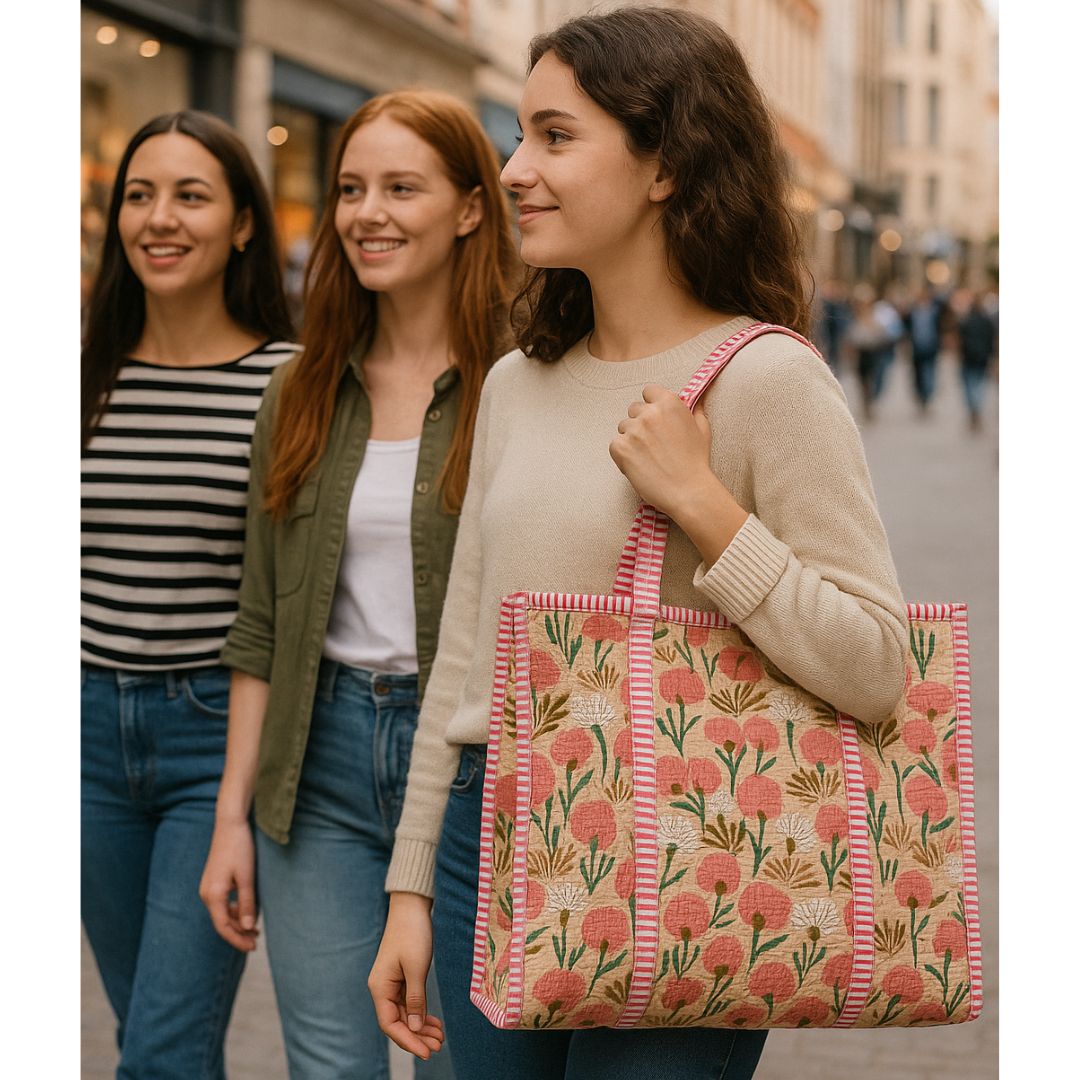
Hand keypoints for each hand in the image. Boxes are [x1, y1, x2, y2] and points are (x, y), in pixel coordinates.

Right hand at [199, 819, 258, 951]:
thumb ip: (248, 902)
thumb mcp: (247, 876)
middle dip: (239, 933)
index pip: (224, 927)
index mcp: (213, 895)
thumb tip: (249, 927)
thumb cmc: (240, 848)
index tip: (252, 947)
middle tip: (256, 941)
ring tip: (255, 929)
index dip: (238, 940)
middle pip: (222, 922)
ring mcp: (208, 887)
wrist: (230, 824)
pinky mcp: (213, 881)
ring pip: (222, 913)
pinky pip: (222, 903)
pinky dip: (234, 910)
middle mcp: (206, 894)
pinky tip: (247, 911)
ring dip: (237, 922)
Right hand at [368, 892, 445, 1060]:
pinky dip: (422, 1013)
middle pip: (398, 1022)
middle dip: (418, 1036)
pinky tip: (435, 1022)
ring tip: (440, 1037)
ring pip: (406, 1014)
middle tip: (439, 1046)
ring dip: (421, 1027)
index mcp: (380, 988)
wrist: (411, 907)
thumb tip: (416, 1028)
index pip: (390, 1024)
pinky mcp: (402, 978)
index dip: (408, 1041)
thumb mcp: (416, 967)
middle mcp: (383, 989)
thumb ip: (416, 999)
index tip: (427, 1052)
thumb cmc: (412, 934)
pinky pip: (410, 1003)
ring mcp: (392, 984)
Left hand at [609, 384, 718, 518]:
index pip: (648, 392)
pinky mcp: (621, 448)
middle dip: (640, 423)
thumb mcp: (702, 429)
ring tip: (647, 457)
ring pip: (623, 428)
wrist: (689, 490)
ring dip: (631, 439)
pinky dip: (623, 455)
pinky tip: (638, 465)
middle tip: (653, 444)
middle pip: (633, 410)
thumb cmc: (697, 462)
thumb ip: (695, 410)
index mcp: (669, 403)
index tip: (655, 418)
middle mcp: (649, 412)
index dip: (651, 405)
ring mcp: (634, 430)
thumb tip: (695, 400)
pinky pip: (615, 445)